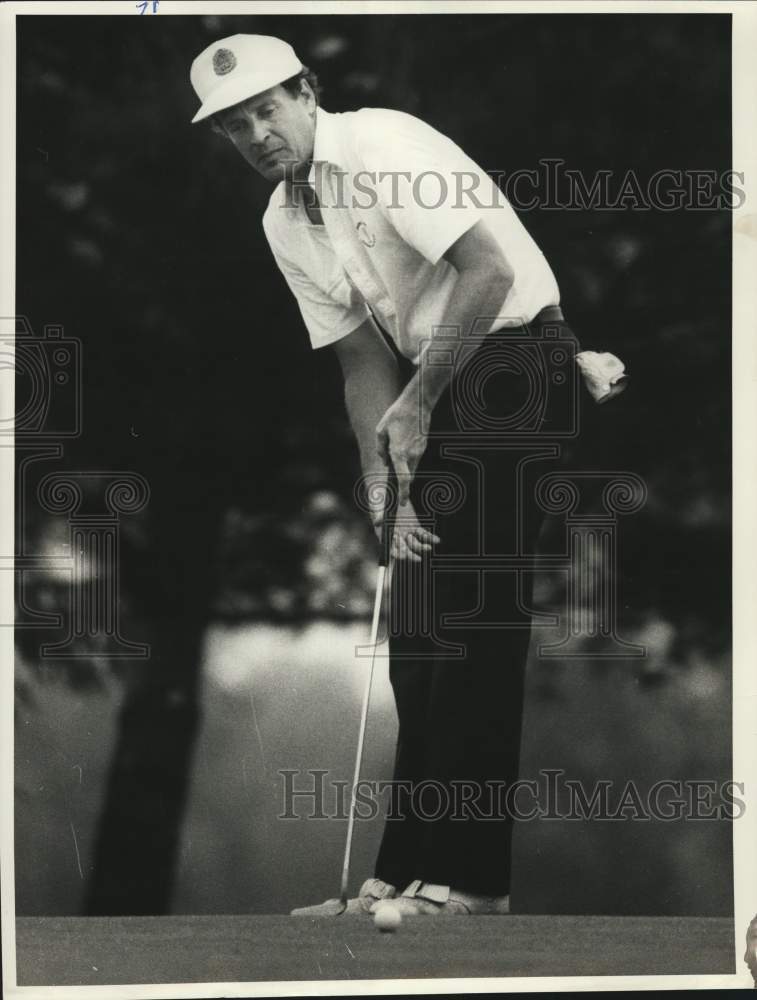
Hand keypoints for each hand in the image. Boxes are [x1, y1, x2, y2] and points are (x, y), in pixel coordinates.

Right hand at [373, 499, 439, 562]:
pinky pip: (423, 535)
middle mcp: (398, 537)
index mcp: (387, 537)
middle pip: (405, 549)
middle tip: (418, 559)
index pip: (392, 549)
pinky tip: (436, 540)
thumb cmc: (382, 506)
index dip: (397, 554)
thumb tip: (377, 522)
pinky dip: (430, 538)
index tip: (403, 556)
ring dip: (422, 547)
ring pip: (415, 544)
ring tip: (428, 548)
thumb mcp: (379, 511)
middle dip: (411, 555)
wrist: (390, 498)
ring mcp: (407, 533)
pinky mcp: (415, 527)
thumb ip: (379, 518)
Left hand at [375, 387, 429, 505]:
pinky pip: (415, 458)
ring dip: (404, 468)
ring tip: (396, 457)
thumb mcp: (381, 430)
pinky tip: (402, 447)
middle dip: (402, 481)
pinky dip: (408, 458)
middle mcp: (411, 455)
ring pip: (411, 467)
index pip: (403, 479)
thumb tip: (384, 461)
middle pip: (408, 476)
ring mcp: (419, 451)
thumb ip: (380, 448)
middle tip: (395, 485)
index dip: (404, 493)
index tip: (403, 503)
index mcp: (398, 453)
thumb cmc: (396, 415)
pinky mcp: (423, 446)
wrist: (417, 403)